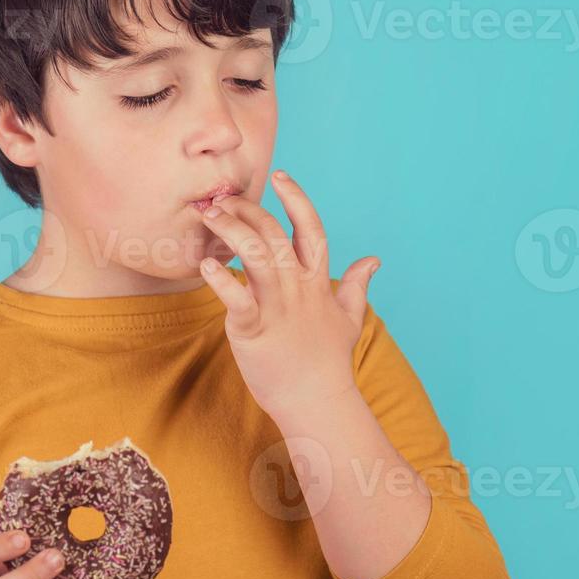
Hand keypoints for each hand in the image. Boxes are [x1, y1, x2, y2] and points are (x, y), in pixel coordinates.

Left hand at [199, 170, 380, 421]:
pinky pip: (236, 298)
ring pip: (256, 255)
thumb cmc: (329, 362)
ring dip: (230, 230)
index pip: (312, 229)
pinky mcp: (254, 329)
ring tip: (208, 215)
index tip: (280, 175)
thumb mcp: (351, 318)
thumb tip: (374, 260)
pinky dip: (219, 280)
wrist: (317, 402)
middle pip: (276, 234)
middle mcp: (298, 288)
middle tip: (224, 198)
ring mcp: (277, 307)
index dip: (297, 199)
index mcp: (318, 282)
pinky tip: (205, 264)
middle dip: (249, 209)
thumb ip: (359, 285)